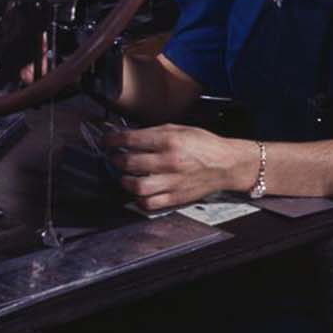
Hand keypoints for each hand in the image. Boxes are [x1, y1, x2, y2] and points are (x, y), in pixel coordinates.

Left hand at [107, 124, 253, 210]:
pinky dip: (139, 199)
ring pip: (136, 186)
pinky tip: (138, 192)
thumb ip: (155, 133)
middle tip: (114, 156)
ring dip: (124, 180)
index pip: (131, 139)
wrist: (226, 164)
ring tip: (124, 175)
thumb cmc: (205, 145)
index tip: (106, 140)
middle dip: (116, 158)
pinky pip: (149, 203)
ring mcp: (172, 182)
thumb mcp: (180, 129)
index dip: (112, 139)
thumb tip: (131, 136)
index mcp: (170, 140)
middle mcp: (169, 161)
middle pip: (129, 162)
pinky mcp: (175, 197)